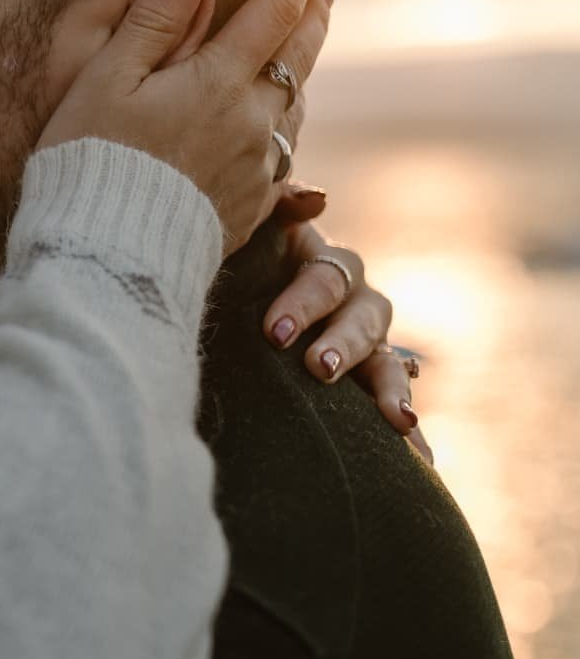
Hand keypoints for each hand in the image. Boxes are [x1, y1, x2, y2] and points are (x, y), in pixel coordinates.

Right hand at [38, 0, 333, 253]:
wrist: (105, 260)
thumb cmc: (91, 164)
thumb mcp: (104, 80)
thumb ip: (152, 18)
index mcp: (219, 84)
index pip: (274, 9)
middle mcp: (253, 124)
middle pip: (300, 55)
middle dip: (314, 9)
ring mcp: (257, 170)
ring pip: (294, 107)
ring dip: (299, 69)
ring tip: (296, 46)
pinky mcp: (249, 209)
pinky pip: (280, 157)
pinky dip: (280, 126)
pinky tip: (270, 126)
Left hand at [261, 199, 433, 462]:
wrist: (233, 301)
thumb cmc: (237, 266)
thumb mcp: (250, 235)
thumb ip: (277, 208)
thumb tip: (320, 198)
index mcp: (323, 265)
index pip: (324, 279)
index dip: (304, 302)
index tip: (274, 332)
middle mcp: (353, 302)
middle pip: (363, 320)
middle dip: (343, 345)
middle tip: (318, 369)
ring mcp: (367, 344)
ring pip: (390, 362)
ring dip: (392, 388)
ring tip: (398, 419)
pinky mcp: (369, 381)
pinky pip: (396, 405)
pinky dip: (410, 430)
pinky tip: (424, 460)